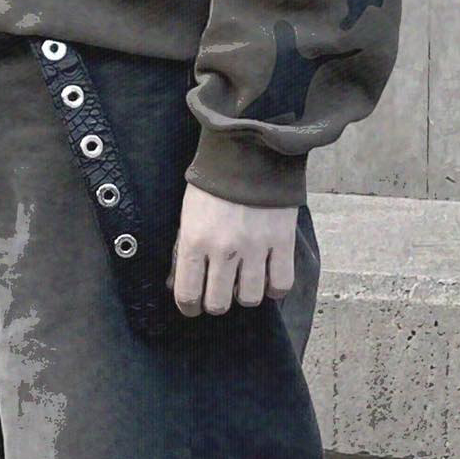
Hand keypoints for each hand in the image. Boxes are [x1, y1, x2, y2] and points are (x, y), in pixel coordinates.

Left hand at [165, 182, 298, 315]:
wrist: (249, 151)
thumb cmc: (214, 182)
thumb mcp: (188, 213)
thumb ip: (183, 250)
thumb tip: (176, 284)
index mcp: (195, 239)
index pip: (188, 293)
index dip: (188, 307)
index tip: (192, 306)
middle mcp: (224, 248)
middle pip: (218, 303)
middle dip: (216, 302)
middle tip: (218, 291)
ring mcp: (256, 246)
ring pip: (249, 298)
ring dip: (244, 295)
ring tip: (242, 281)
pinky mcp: (282, 241)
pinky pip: (281, 284)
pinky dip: (273, 288)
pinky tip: (266, 278)